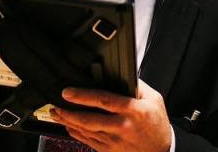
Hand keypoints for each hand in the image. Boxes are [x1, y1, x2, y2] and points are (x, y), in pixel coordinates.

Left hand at [50, 80, 170, 151]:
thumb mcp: (154, 99)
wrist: (161, 150)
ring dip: (68, 121)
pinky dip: (76, 133)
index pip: (103, 100)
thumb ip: (137, 86)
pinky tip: (68, 126)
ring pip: (85, 131)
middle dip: (68, 112)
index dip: (83, 95)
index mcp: (133, 110)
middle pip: (88, 119)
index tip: (68, 92)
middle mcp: (122, 126)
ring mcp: (114, 140)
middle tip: (56, 104)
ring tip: (56, 113)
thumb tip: (121, 74)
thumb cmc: (156, 123)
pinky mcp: (109, 150)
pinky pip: (88, 141)